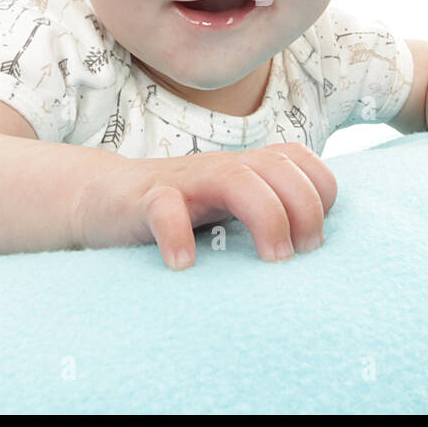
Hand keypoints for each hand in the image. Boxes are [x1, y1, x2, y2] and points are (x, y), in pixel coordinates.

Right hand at [82, 142, 336, 269]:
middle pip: (277, 167)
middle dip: (302, 209)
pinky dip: (177, 234)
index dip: (321, 195)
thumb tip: (318, 257)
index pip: (300, 161)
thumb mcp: (233, 209)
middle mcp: (223, 167)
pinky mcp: (147, 199)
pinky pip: (165, 208)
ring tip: (272, 260)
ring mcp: (186, 180)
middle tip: (298, 257)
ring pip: (235, 178)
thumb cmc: (182, 212)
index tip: (315, 241)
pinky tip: (183, 265)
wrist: (106, 200)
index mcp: (248, 167)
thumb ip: (271, 217)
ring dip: (265, 216)